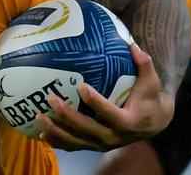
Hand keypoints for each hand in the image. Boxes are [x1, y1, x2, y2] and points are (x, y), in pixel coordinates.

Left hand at [37, 44, 173, 151]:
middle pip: (87, 129)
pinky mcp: (92, 145)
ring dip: (56, 130)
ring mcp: (101, 144)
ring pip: (76, 140)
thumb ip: (144, 65)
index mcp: (128, 122)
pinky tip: (39, 133)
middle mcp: (113, 137)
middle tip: (51, 98)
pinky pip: (72, 146)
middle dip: (67, 115)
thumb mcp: (151, 83)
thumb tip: (132, 46)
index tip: (81, 86)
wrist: (151, 124)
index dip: (95, 102)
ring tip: (39, 116)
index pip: (110, 114)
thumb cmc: (148, 99)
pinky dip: (56, 141)